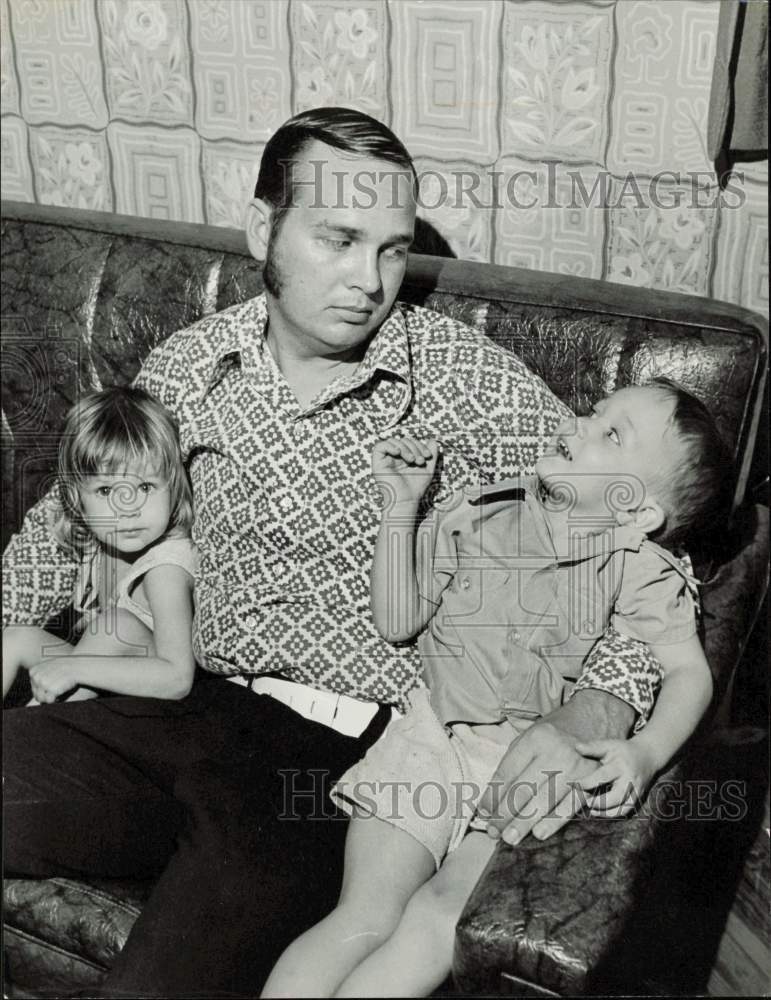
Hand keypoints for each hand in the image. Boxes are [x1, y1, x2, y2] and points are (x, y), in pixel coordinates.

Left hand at [28, 658, 79, 703]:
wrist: (79, 666)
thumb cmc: (66, 668)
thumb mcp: (49, 668)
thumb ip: (41, 676)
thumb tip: (33, 692)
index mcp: (33, 671)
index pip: (33, 688)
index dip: (44, 689)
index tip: (53, 682)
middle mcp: (35, 676)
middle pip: (36, 695)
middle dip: (46, 695)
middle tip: (58, 686)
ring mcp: (42, 683)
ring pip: (41, 699)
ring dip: (51, 698)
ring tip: (60, 688)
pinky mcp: (50, 689)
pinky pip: (49, 701)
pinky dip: (56, 699)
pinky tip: (62, 691)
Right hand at [372, 435, 438, 505]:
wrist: (406, 500)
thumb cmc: (416, 487)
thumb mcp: (428, 468)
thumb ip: (431, 454)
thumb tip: (432, 440)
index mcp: (404, 457)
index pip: (410, 442)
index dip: (420, 445)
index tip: (427, 456)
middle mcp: (394, 457)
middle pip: (403, 440)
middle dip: (414, 447)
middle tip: (420, 461)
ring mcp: (385, 459)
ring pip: (393, 441)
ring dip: (405, 448)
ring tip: (412, 460)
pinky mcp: (377, 463)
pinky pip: (379, 446)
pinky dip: (390, 446)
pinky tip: (398, 453)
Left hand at [476, 720, 599, 844]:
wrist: (590, 726)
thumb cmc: (551, 739)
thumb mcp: (527, 741)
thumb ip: (510, 768)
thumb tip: (490, 803)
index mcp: (535, 739)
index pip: (508, 773)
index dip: (493, 796)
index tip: (483, 813)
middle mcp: (555, 752)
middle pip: (524, 788)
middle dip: (506, 813)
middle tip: (493, 832)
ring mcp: (575, 768)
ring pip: (545, 801)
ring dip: (525, 822)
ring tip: (510, 838)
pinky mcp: (590, 782)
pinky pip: (569, 807)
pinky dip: (553, 822)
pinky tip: (539, 833)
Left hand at [573, 737, 659, 816]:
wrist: (647, 755)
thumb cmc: (623, 750)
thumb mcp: (609, 745)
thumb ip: (593, 747)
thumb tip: (577, 747)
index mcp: (621, 766)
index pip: (602, 776)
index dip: (587, 783)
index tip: (574, 785)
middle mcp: (630, 781)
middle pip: (615, 797)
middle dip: (599, 803)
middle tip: (584, 801)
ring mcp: (636, 791)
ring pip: (622, 808)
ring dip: (605, 812)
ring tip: (591, 810)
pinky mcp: (638, 798)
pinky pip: (626, 811)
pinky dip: (613, 814)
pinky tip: (600, 812)